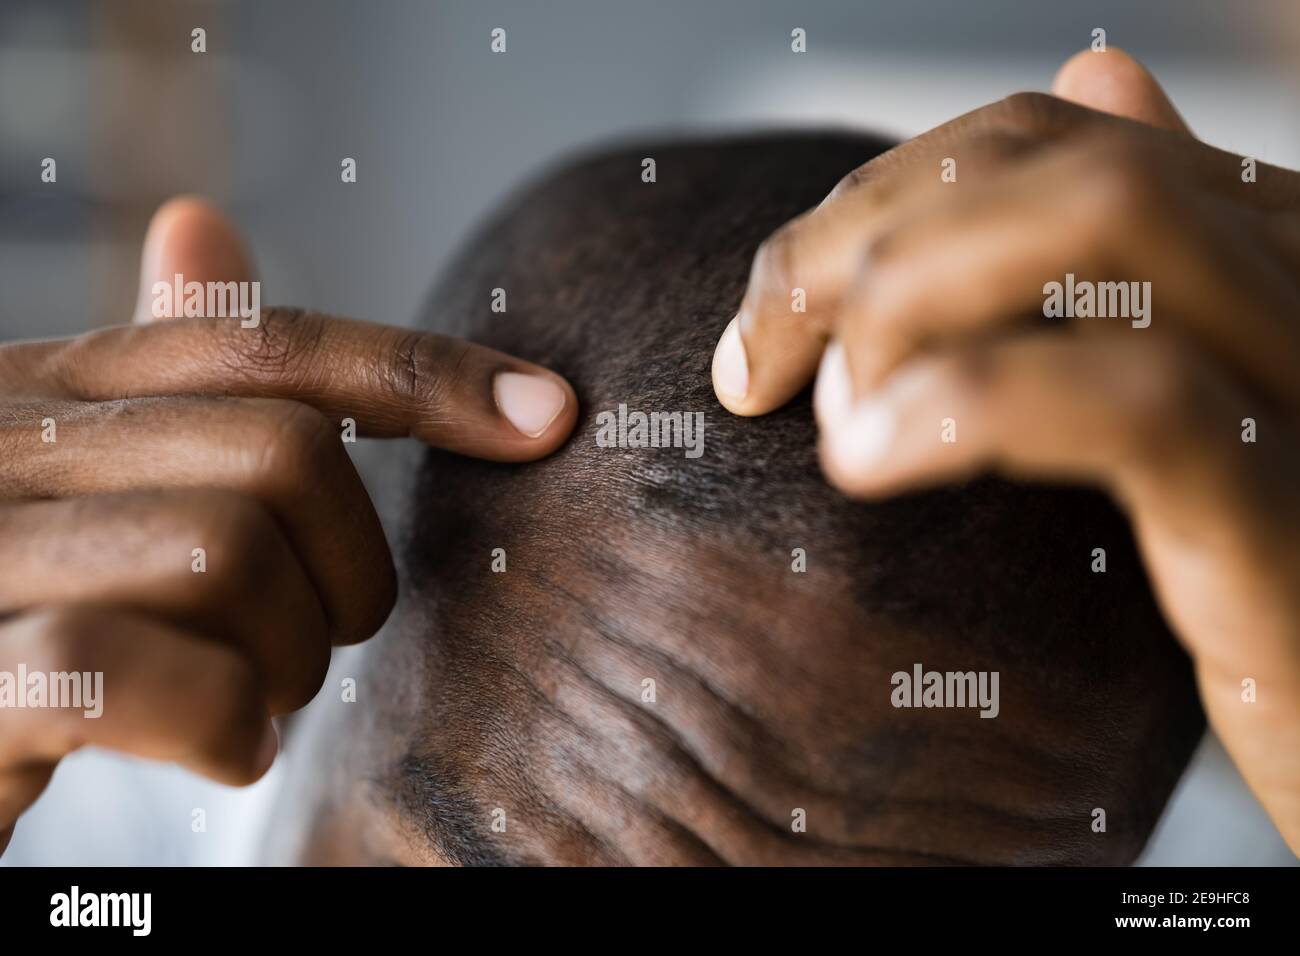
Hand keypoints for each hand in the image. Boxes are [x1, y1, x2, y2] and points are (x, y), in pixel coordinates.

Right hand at [0, 198, 576, 854]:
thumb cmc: (23, 617)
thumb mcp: (82, 484)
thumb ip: (159, 386)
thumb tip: (199, 219)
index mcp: (44, 388)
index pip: (269, 344)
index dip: (428, 374)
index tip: (551, 413)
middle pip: (285, 454)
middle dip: (348, 573)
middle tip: (316, 639)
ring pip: (231, 554)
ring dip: (291, 657)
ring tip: (259, 699)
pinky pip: (139, 673)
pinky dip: (228, 725)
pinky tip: (231, 749)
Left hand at [713, 50, 1299, 851]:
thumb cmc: (1263, 552)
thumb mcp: (1199, 370)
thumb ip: (1140, 241)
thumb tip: (1096, 68)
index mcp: (1254, 236)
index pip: (1034, 138)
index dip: (872, 201)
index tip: (773, 313)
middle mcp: (1293, 272)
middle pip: (1042, 159)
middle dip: (853, 239)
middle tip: (756, 360)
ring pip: (1103, 219)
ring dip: (907, 298)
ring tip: (831, 414)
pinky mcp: (1283, 509)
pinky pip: (1136, 399)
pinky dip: (973, 402)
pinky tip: (873, 460)